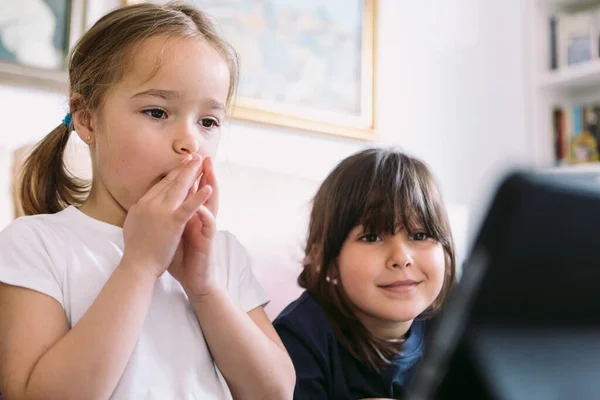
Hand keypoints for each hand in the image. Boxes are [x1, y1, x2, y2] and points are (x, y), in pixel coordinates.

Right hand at [120, 155, 210, 277]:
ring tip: (202, 161)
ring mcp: (162, 211)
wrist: (137, 265)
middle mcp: (150, 203)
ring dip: (191, 173)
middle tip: (194, 156)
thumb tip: (141, 204)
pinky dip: (199, 197)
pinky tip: (208, 188)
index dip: (173, 173)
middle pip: (170, 181)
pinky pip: (188, 206)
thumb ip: (140, 212)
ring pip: (179, 187)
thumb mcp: (134, 224)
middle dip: (184, 168)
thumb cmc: (136, 249)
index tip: (182, 164)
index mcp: (142, 204)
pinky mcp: (172, 222)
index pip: (160, 185)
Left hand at [169, 156, 218, 299]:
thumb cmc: (181, 256)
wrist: (193, 278)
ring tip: (208, 170)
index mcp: (191, 215)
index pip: (191, 191)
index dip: (190, 175)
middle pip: (204, 191)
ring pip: (211, 203)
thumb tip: (158, 203)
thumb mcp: (174, 232)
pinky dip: (205, 214)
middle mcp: (201, 218)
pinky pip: (208, 224)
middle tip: (203, 156)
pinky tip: (201, 205)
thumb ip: (170, 217)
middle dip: (204, 173)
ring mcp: (205, 228)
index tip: (187, 158)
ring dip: (211, 186)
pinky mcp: (208, 239)